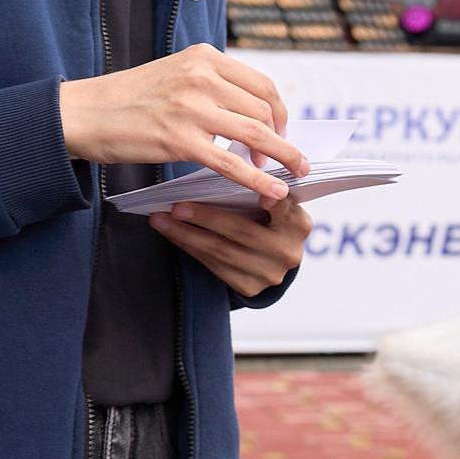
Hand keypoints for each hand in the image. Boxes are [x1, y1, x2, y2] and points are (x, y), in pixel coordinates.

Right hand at [60, 43, 307, 201]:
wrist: (84, 113)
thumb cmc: (130, 98)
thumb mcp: (176, 73)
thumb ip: (213, 84)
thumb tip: (254, 111)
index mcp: (204, 57)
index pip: (262, 84)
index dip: (280, 112)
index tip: (282, 131)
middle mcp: (201, 77)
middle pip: (264, 109)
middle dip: (281, 138)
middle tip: (284, 159)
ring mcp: (191, 108)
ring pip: (255, 134)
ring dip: (280, 157)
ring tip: (291, 174)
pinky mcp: (179, 140)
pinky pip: (230, 163)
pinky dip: (257, 179)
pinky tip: (272, 191)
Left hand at [153, 197, 309, 298]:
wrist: (273, 259)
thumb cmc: (268, 220)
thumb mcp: (275, 205)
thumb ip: (262, 190)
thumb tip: (230, 170)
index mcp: (298, 225)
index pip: (287, 211)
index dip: (277, 205)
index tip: (264, 195)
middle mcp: (287, 252)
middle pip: (241, 231)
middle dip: (205, 217)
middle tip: (178, 206)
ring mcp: (268, 273)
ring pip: (220, 251)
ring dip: (186, 234)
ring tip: (161, 220)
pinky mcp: (250, 287)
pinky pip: (213, 266)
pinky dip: (190, 248)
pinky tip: (173, 235)